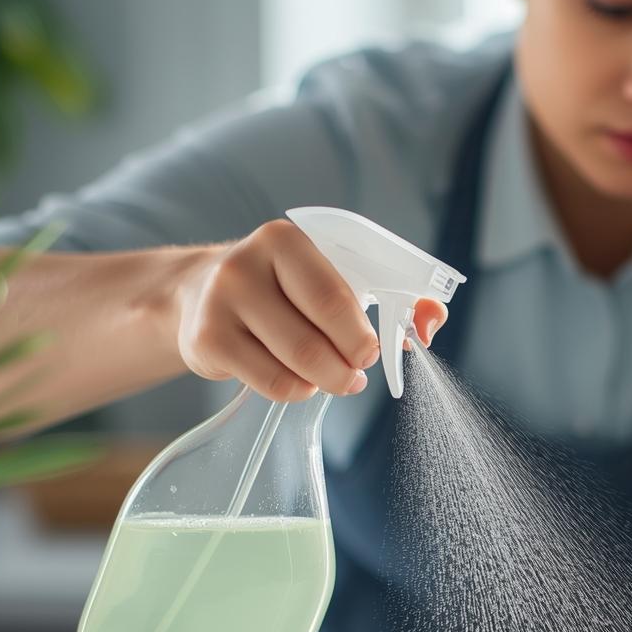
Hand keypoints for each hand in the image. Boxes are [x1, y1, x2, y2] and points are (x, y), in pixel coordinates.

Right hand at [174, 219, 448, 401]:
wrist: (199, 293)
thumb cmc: (286, 289)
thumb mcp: (333, 278)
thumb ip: (393, 298)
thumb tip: (432, 321)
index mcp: (287, 241)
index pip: (335, 297)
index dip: (363, 334)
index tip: (373, 351)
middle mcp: (246, 265)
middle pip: (315, 336)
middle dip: (349, 365)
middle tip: (356, 372)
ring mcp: (221, 304)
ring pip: (295, 364)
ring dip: (326, 381)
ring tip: (333, 377)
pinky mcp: (206, 341)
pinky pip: (271, 384)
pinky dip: (296, 390)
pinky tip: (298, 378)